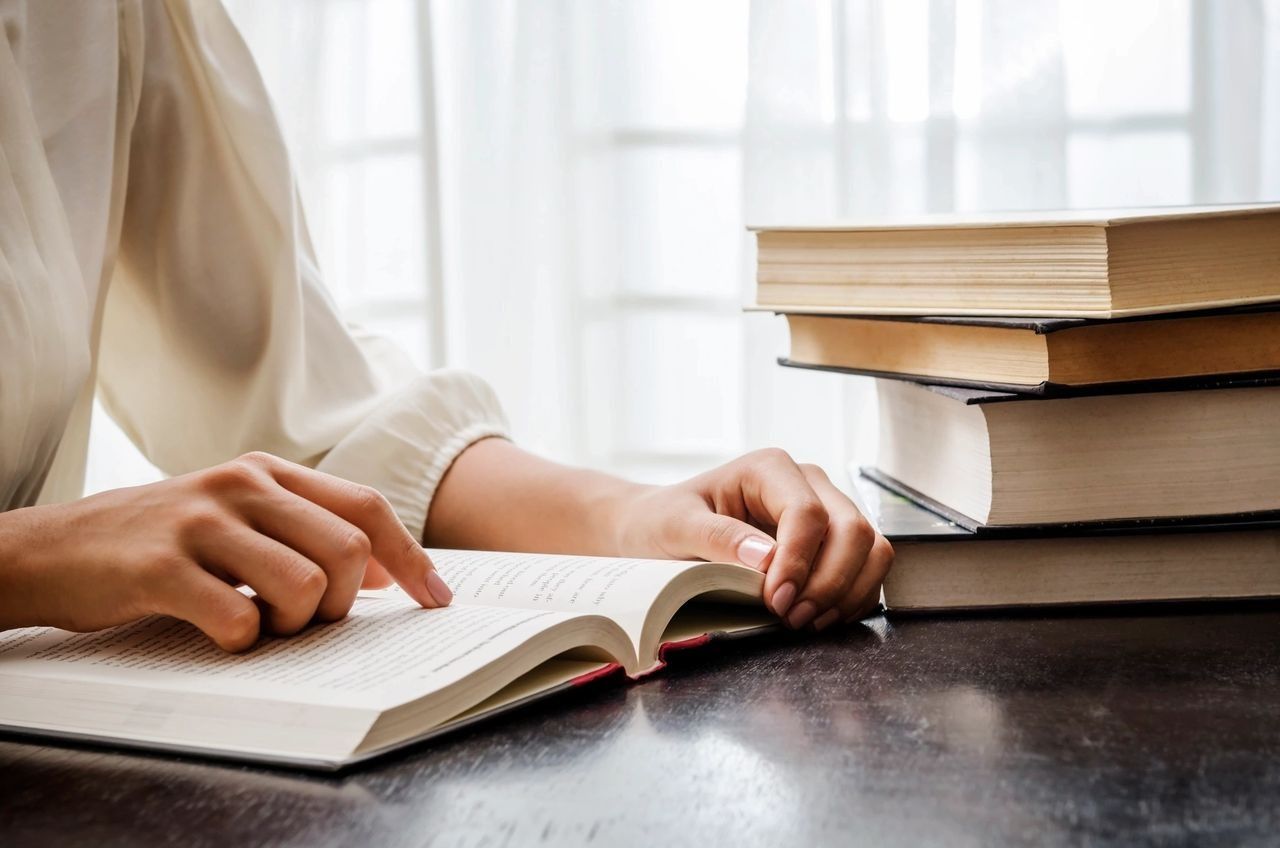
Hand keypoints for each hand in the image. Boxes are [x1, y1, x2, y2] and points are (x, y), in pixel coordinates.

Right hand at [0, 452, 451, 650]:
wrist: (54, 549)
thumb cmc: (162, 540)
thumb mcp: (239, 517)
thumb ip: (307, 530)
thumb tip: (386, 570)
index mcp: (270, 472)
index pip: (366, 508)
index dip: (411, 558)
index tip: (437, 598)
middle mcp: (243, 485)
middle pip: (347, 548)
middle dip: (342, 602)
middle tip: (308, 620)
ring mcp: (202, 522)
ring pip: (305, 585)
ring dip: (294, 625)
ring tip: (259, 623)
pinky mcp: (162, 567)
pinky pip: (241, 621)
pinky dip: (244, 643)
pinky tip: (219, 632)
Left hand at [611, 449, 892, 629]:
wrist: (662, 528)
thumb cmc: (665, 521)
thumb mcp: (677, 526)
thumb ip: (718, 538)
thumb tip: (766, 558)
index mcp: (770, 468)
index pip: (808, 514)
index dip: (799, 563)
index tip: (776, 602)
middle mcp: (808, 482)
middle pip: (852, 529)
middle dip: (829, 582)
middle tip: (792, 620)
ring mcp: (827, 509)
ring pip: (872, 547)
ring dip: (848, 592)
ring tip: (807, 623)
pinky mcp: (834, 540)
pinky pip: (868, 568)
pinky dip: (854, 598)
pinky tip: (821, 619)